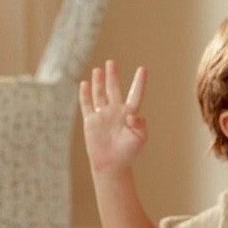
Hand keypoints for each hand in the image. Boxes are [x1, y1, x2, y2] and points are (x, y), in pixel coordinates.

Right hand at [79, 60, 147, 174]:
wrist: (112, 165)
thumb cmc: (128, 153)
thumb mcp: (140, 138)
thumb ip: (139, 124)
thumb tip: (132, 114)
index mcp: (130, 114)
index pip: (135, 94)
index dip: (139, 82)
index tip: (143, 69)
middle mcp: (116, 112)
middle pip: (114, 89)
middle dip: (113, 76)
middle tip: (112, 62)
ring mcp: (103, 115)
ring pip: (100, 94)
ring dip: (99, 82)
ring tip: (98, 69)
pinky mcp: (91, 121)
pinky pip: (87, 105)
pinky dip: (85, 94)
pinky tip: (84, 84)